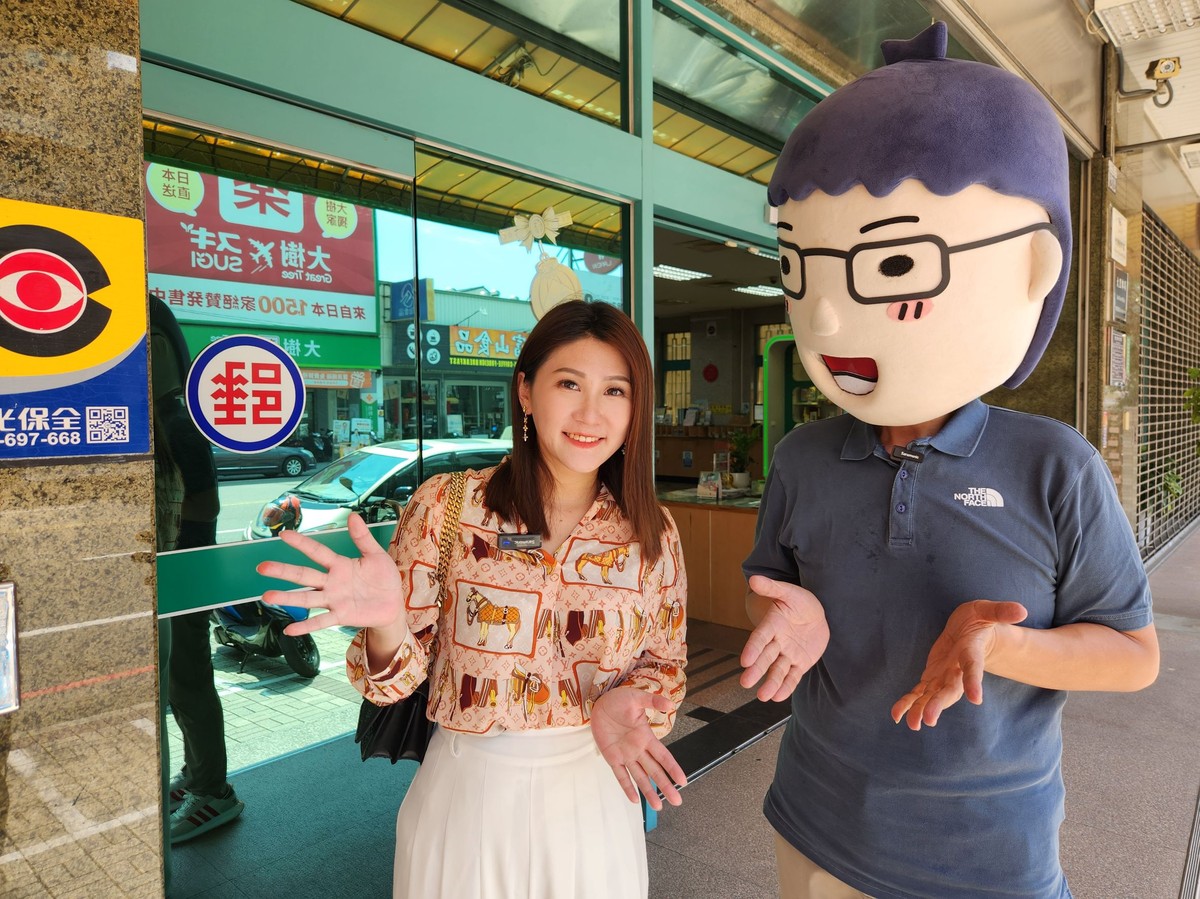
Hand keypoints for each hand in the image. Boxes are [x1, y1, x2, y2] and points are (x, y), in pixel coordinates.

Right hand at [256, 513, 403, 636]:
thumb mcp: (376, 555)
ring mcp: (334, 600)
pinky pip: (320, 621)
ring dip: (288, 597)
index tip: (284, 535)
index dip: (302, 543)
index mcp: (340, 565)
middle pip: (304, 575)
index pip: (317, 552)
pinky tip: (289, 630)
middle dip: (283, 571)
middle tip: (262, 567)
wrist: (393, 604)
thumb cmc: (383, 578)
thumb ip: (362, 538)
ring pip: (307, 598)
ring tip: (267, 596)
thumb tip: (353, 515)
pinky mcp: (341, 616)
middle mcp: (332, 582)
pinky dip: (305, 626)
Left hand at [590, 687, 686, 810]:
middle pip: (655, 771)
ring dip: (649, 791)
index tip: (683, 781)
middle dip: (666, 786)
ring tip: (658, 806)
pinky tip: (634, 799)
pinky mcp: (612, 758)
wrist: (599, 702)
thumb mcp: (637, 698)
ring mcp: (625, 755)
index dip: (673, 768)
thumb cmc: (619, 699)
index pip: (663, 756)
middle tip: (676, 801)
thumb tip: (670, 704)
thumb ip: (653, 701)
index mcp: (646, 737)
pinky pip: (620, 775)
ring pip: (640, 777)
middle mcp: (638, 749)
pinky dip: (627, 787)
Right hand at [739, 574, 828, 701]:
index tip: (744, 661)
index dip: (752, 648)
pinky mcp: (800, 663)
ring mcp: (788, 654)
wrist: (816, 614)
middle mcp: (777, 642)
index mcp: (772, 624)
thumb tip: (753, 578)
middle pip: (765, 657)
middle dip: (757, 670)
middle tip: (745, 682)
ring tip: (763, 697)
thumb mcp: (789, 592)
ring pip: (778, 670)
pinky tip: (778, 697)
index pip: (760, 637)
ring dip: (770, 683)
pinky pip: (793, 676)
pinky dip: (786, 686)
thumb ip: (772, 587)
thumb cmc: (800, 601)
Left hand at [891, 600, 1027, 729]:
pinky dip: (908, 703)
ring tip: (913, 724)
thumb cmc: (979, 621)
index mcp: (971, 653)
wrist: (973, 634)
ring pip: (933, 695)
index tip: (976, 699)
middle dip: (939, 703)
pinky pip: (919, 692)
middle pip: (949, 689)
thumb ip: (1001, 611)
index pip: (973, 667)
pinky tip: (896, 715)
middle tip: (929, 720)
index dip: (974, 681)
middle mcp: (958, 669)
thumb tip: (1022, 610)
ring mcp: (944, 676)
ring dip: (922, 708)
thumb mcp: (987, 610)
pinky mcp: (932, 676)